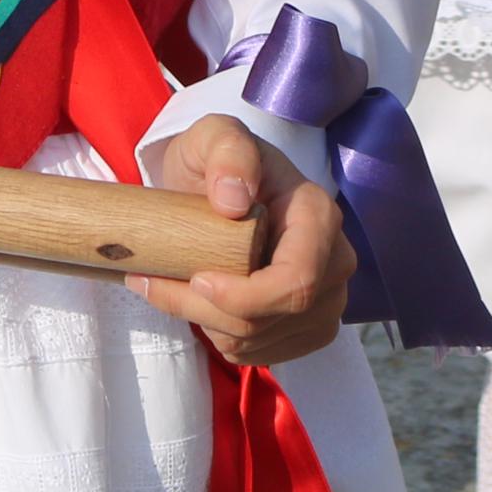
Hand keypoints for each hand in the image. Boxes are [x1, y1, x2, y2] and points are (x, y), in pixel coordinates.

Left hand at [134, 115, 354, 366]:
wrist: (222, 188)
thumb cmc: (219, 161)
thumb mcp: (214, 137)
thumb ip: (227, 151)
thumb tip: (235, 201)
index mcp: (319, 217)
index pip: (298, 282)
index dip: (247, 297)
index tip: (197, 279)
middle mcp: (336, 262)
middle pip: (276, 318)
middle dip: (211, 311)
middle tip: (156, 283)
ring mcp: (327, 301)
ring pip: (263, 340)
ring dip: (207, 323)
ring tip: (173, 286)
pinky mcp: (308, 328)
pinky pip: (261, 354)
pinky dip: (220, 337)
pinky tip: (202, 304)